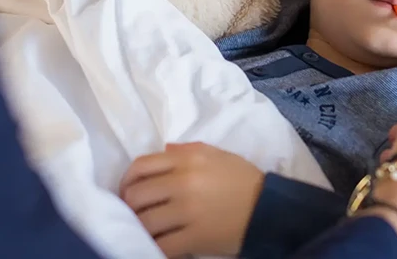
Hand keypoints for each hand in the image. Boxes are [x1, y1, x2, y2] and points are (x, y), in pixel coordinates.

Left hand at [119, 142, 263, 257]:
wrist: (269, 209)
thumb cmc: (242, 179)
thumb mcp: (217, 155)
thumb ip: (186, 150)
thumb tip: (163, 151)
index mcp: (187, 159)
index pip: (141, 166)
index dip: (126, 180)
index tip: (127, 191)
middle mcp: (183, 182)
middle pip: (137, 195)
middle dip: (128, 206)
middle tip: (132, 213)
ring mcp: (188, 211)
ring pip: (144, 222)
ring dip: (138, 228)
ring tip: (142, 230)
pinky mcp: (196, 237)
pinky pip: (162, 246)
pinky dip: (153, 247)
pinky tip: (155, 245)